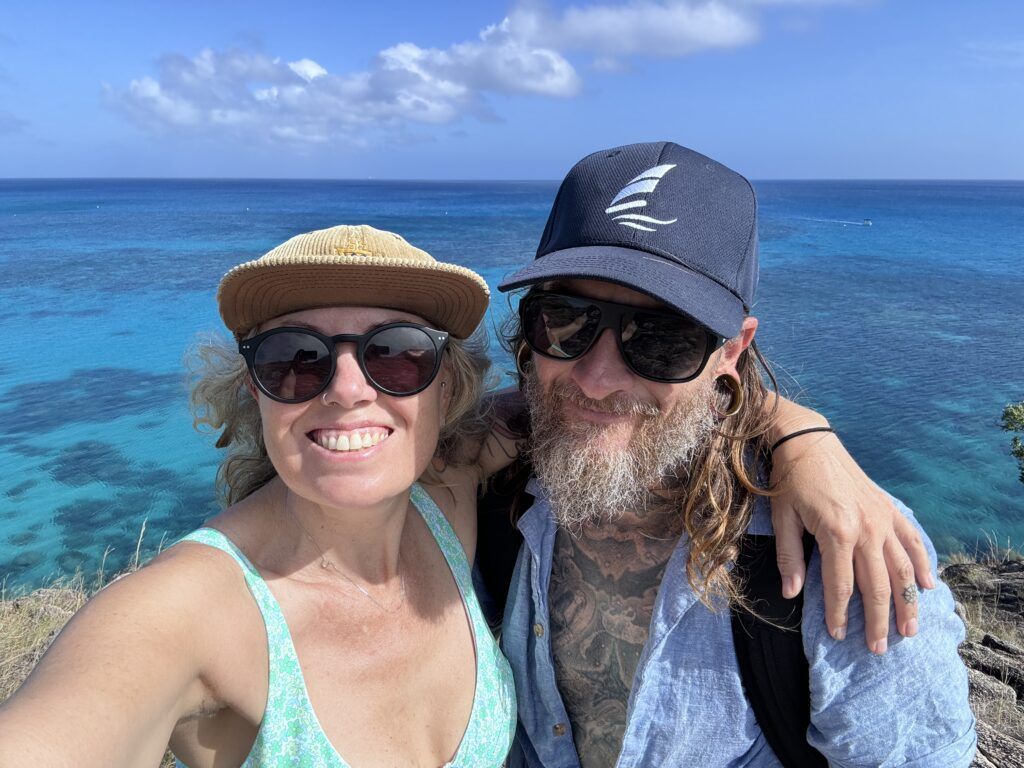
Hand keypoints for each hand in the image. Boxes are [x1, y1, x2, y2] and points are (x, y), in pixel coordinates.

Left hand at [769, 431, 934, 653]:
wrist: (808, 441)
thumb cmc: (790, 480)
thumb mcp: (783, 518)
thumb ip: (789, 558)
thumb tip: (791, 594)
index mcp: (837, 533)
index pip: (841, 586)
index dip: (840, 614)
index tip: (839, 636)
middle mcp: (866, 529)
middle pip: (877, 586)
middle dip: (878, 621)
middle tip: (879, 649)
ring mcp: (882, 519)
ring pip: (901, 569)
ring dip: (907, 602)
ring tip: (909, 630)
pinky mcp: (888, 509)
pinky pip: (911, 541)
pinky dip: (921, 564)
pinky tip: (926, 586)